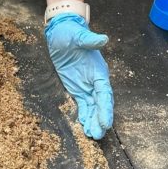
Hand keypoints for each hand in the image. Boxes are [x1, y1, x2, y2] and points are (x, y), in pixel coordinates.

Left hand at [45, 14, 112, 139]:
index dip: (106, 108)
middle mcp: (95, 81)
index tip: (106, 122)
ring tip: (93, 136)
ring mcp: (86, 85)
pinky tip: (85, 127)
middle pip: (100, 103)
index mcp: (99, 71)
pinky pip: (82, 104)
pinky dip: (84, 115)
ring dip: (93, 121)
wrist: (61, 32)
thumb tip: (104, 39)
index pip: (104, 92)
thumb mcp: (78, 36)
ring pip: (93, 107)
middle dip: (100, 119)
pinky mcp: (76, 87)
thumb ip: (90, 41)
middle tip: (99, 134)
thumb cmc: (71, 33)